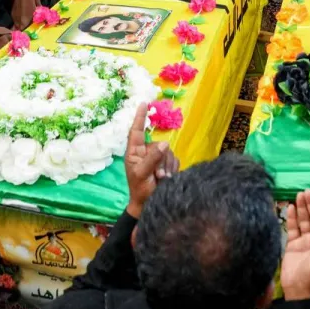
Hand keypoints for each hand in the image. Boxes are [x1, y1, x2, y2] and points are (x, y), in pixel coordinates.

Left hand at [122, 103, 179, 217]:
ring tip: (162, 180)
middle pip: (159, 145)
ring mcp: (157, 158)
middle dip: (162, 160)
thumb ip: (152, 158)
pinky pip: (175, 159)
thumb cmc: (140, 190)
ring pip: (169, 152)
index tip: (143, 104)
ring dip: (168, 167)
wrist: (150, 205)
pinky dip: (173, 169)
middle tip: (159, 176)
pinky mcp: (167, 164)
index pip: (137, 131)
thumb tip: (164, 143)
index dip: (140, 117)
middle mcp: (146, 152)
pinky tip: (168, 178)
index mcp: (134, 152)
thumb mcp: (143, 173)